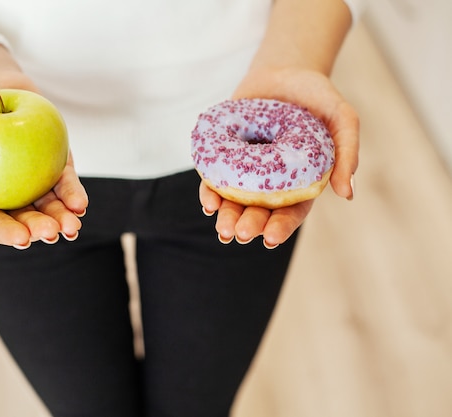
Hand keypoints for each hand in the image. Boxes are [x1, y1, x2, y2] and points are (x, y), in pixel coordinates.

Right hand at [0, 73, 87, 248]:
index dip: (5, 232)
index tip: (22, 239)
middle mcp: (6, 195)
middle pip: (24, 218)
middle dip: (39, 229)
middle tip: (52, 233)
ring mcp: (33, 181)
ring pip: (48, 205)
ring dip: (61, 218)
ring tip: (72, 226)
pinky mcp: (54, 165)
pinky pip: (64, 183)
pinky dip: (72, 194)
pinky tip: (80, 205)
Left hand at [199, 67, 358, 247]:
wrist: (284, 67)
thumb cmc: (317, 95)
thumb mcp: (341, 117)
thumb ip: (347, 152)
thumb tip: (348, 194)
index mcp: (300, 182)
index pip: (291, 212)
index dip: (281, 227)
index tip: (270, 238)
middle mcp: (271, 181)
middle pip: (259, 211)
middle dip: (250, 225)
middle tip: (240, 233)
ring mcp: (246, 169)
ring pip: (234, 200)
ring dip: (227, 216)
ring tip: (222, 228)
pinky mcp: (225, 154)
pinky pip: (215, 177)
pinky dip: (210, 191)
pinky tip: (208, 202)